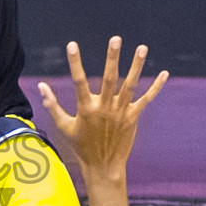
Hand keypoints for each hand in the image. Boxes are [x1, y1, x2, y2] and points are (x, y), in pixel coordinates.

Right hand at [39, 38, 166, 179]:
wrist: (103, 167)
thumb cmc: (81, 146)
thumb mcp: (64, 126)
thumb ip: (53, 105)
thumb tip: (41, 85)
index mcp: (86, 109)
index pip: (79, 81)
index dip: (75, 62)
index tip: (72, 44)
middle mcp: (105, 108)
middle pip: (110, 78)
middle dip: (112, 58)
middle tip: (115, 39)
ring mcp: (121, 112)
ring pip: (130, 85)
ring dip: (136, 66)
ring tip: (142, 47)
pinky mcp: (133, 118)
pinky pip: (146, 100)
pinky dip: (156, 87)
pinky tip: (164, 73)